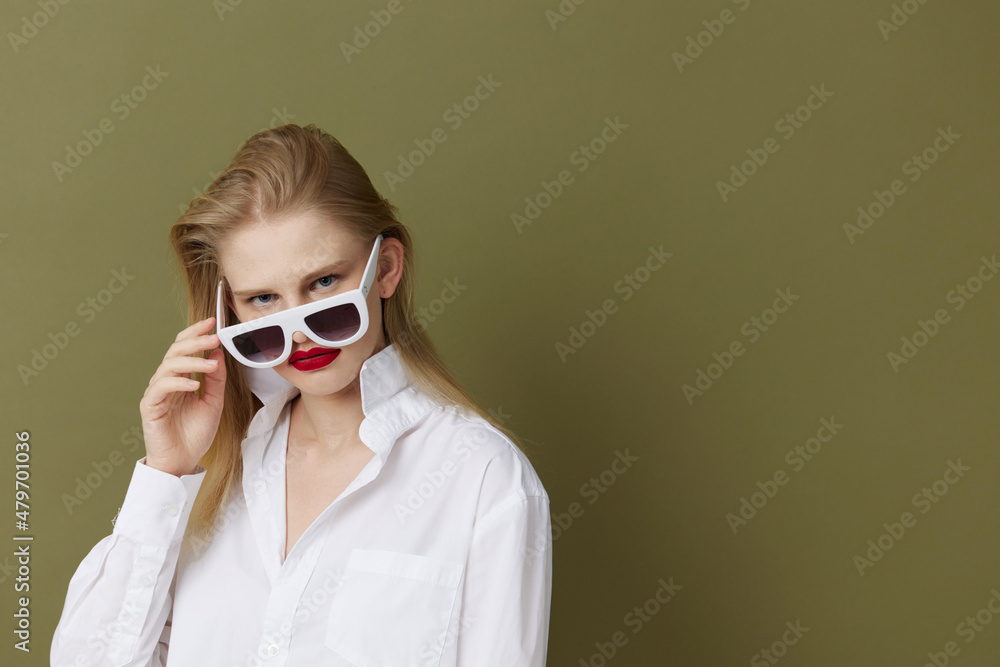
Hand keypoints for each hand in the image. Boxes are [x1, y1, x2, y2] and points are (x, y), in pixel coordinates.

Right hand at [139, 316, 225, 475]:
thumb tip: (217, 353)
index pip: (184, 348)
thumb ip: (215, 379)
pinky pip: (161, 387)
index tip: (212, 323)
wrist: (182, 461)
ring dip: (191, 362)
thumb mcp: (214, 402)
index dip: (195, 333)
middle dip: (195, 342)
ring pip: (168, 366)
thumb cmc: (195, 433)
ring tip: (211, 364)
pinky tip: (194, 385)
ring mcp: (156, 392)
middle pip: (175, 351)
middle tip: (213, 337)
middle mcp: (166, 381)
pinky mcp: (150, 406)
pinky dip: (178, 383)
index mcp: (180, 378)